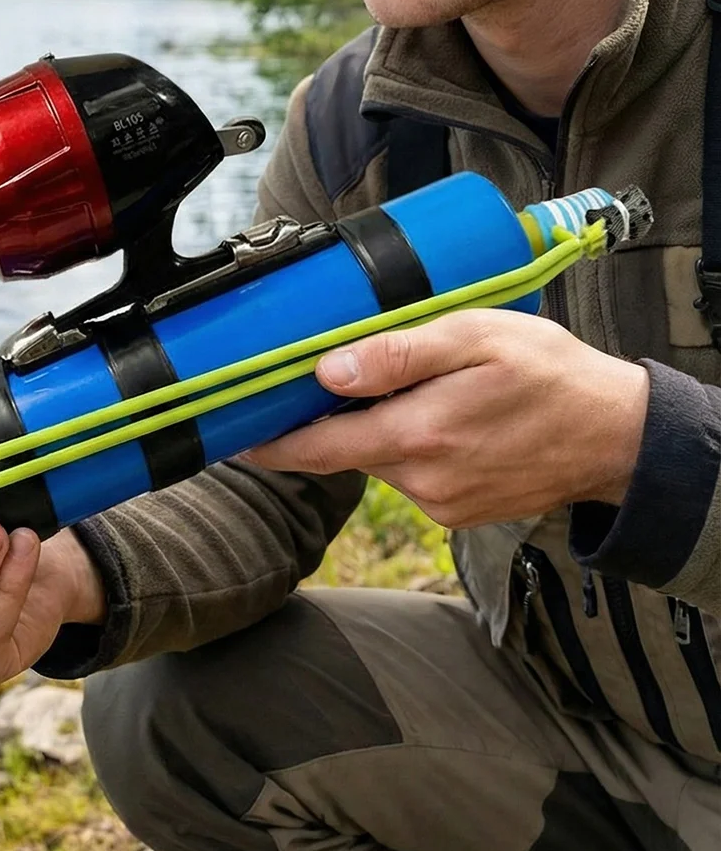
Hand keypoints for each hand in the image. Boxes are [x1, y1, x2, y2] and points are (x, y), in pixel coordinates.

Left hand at [241, 308, 648, 527]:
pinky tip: (443, 415)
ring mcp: (442, 503)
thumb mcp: (475, 338)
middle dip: (329, 417)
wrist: (620, 436)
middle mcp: (424, 480)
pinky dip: (409, 444)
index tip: (230, 434)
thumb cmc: (551, 374)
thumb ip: (399, 354)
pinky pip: (411, 474)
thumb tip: (329, 369)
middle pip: (344, 449)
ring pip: (378, 459)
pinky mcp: (458, 512)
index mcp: (419, 436)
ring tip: (416, 386)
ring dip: (377, 427)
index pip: (316, 448)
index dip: (268, 443)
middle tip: (324, 376)